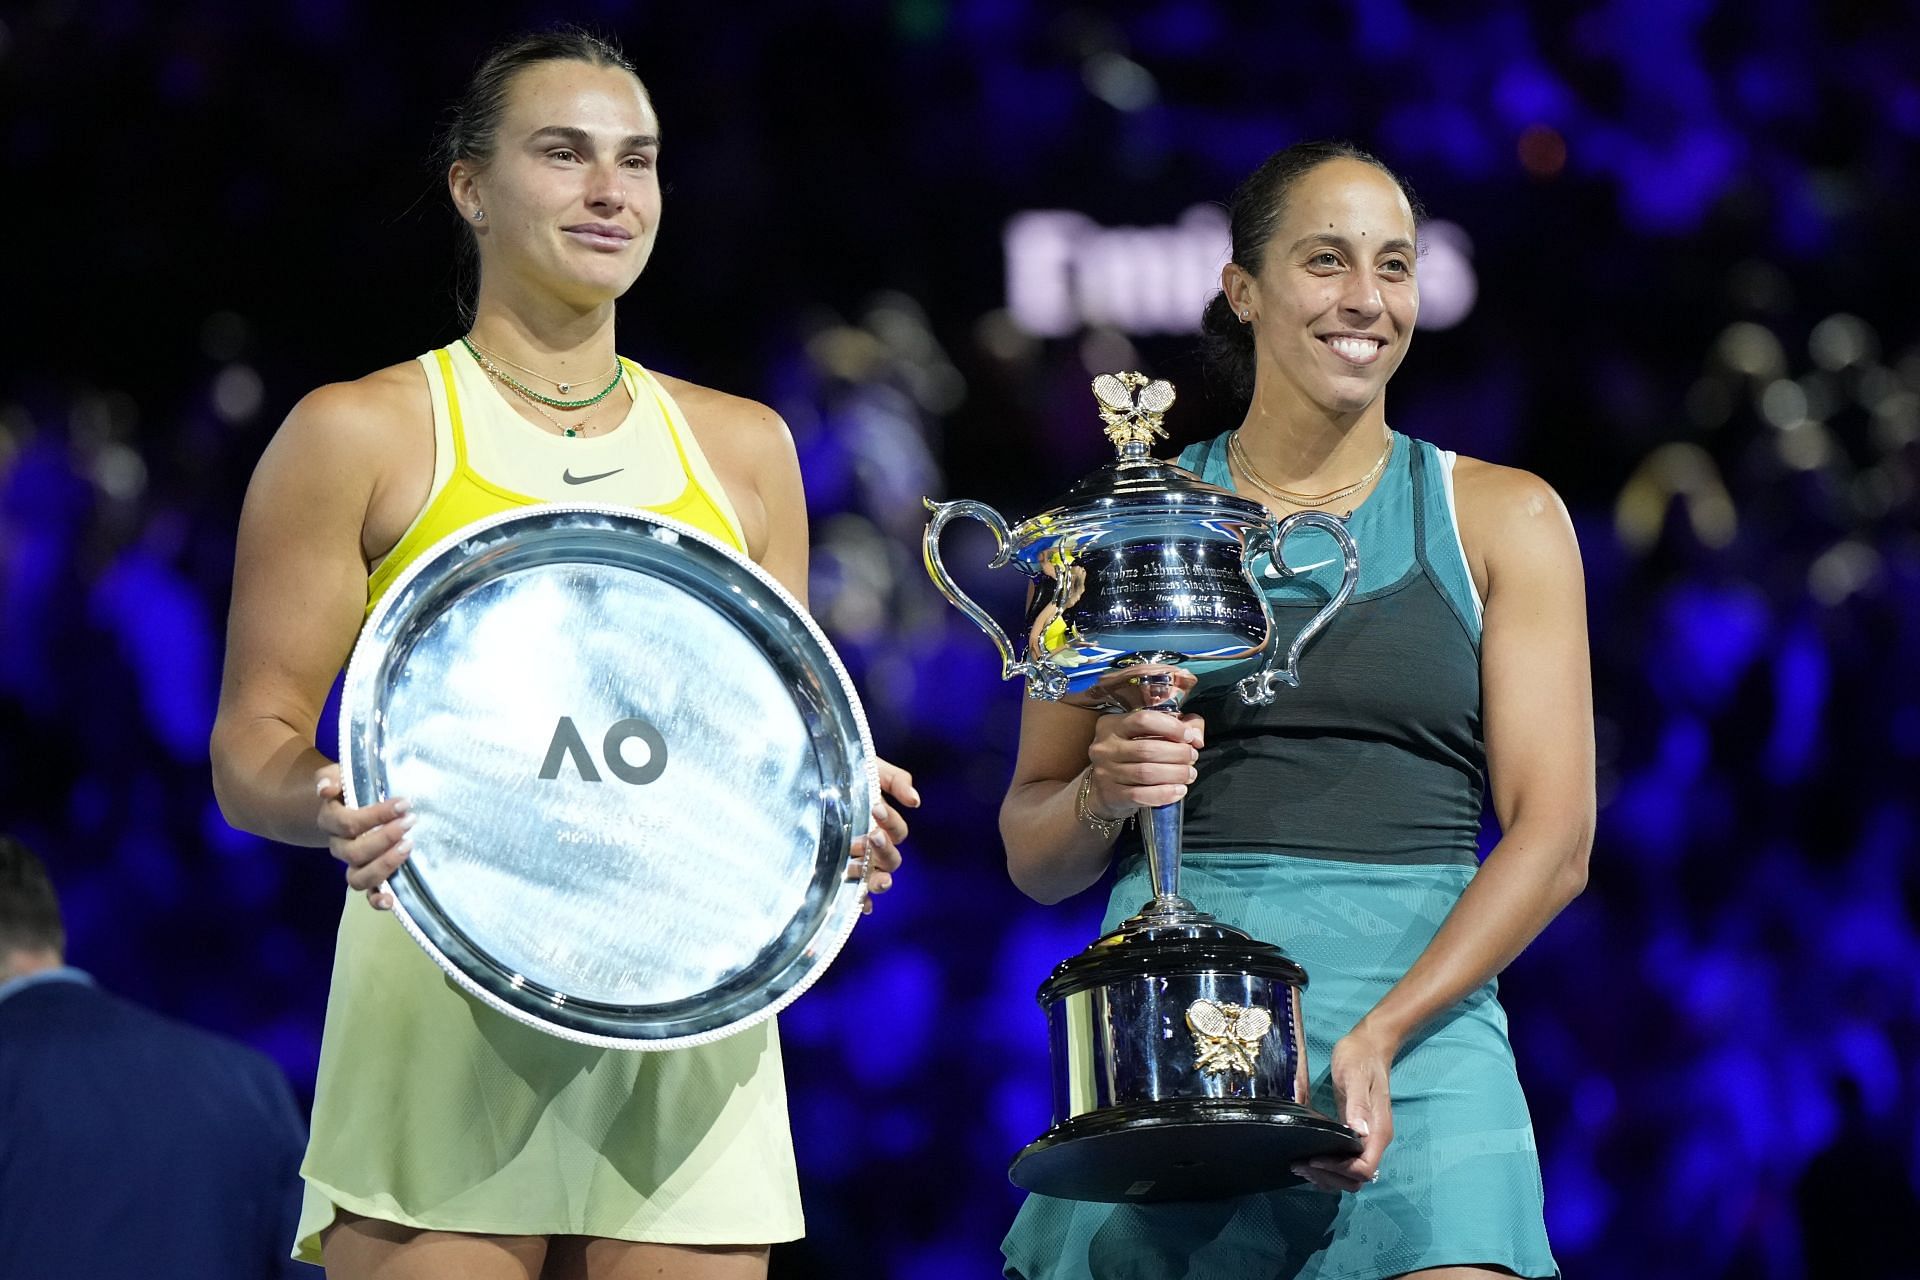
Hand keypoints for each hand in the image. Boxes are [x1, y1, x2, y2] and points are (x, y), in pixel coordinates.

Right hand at [314, 763, 413, 911]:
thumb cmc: (352, 788)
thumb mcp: (342, 774)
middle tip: (410, 821)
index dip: (376, 815)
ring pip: (358, 878)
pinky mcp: (369, 878)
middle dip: (384, 838)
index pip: (348, 823)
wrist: (351, 805)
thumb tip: (325, 789)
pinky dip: (377, 901)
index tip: (404, 803)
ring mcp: (353, 865)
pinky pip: (368, 895)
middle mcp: (339, 847)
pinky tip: (392, 901)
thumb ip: (331, 777)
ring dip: (384, 866)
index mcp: (331, 821)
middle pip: (354, 852)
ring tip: (408, 846)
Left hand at [853, 757, 918, 913]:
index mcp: (883, 824)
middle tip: (871, 836)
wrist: (810, 773)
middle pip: (892, 860)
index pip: (898, 832)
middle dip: (884, 851)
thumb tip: (916, 802)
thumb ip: (896, 780)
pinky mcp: (839, 871)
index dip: (890, 822)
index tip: (876, 807)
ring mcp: (858, 861)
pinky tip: (861, 905)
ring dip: (874, 878)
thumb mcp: (872, 769)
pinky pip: (857, 892)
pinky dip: (862, 901)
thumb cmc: (846, 772)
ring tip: (859, 868)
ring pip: (877, 878)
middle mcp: (873, 846)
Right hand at [1084, 709, 1205, 817]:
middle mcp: (1105, 747)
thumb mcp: (1150, 733)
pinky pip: (1142, 795)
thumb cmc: (1133, 755)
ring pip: (1146, 773)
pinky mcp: (1112, 794)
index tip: (1189, 737)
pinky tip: (1179, 791)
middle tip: (1192, 758)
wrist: (1105, 789)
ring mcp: (1105, 772)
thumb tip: (1196, 737)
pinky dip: (1165, 793)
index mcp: (1113, 725)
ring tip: (1190, 774)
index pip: (1144, 720)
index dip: (1171, 727)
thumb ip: (1179, 726)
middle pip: (1147, 749)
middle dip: (1177, 754)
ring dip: (1175, 774)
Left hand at [1294, 1020, 1396, 1192]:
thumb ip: (1358, 1104)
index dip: (1339, 1170)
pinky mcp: (1354, 1134)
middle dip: (1330, 1177)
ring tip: (1301, 1165)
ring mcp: (1365, 1139)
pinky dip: (1328, 1168)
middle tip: (1301, 1165)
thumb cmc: (1360, 1059)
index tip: (1314, 1159)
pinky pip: (1344, 1162)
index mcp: (1378, 1132)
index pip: (1364, 1169)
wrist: (1368, 1046)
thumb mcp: (1355, 1077)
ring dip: (1327, 1176)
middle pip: (1357, 1179)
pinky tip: (1309, 1158)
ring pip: (1350, 1175)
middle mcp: (1374, 1141)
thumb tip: (1359, 1132)